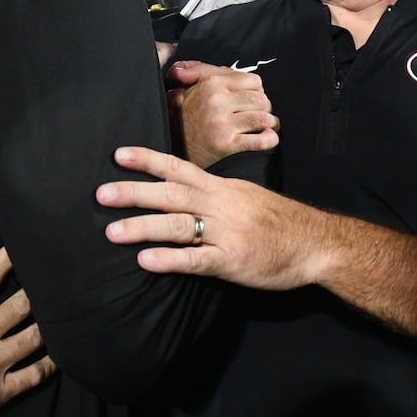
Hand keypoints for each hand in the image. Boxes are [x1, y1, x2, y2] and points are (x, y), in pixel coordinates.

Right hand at [0, 247, 55, 416]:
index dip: (6, 260)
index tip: (21, 247)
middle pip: (20, 305)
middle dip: (40, 291)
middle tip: (57, 281)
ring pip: (34, 336)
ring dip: (52, 324)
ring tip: (67, 312)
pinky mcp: (0, 392)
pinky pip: (35, 374)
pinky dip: (51, 365)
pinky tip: (61, 355)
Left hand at [100, 146, 325, 289]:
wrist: (315, 243)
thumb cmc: (279, 221)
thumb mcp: (247, 196)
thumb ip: (216, 195)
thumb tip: (183, 193)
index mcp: (224, 188)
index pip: (180, 169)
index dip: (149, 160)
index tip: (118, 154)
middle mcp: (222, 205)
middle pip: (172, 194)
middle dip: (134, 192)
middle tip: (101, 193)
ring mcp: (227, 233)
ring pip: (179, 225)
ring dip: (143, 227)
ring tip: (112, 232)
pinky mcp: (233, 261)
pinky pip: (197, 259)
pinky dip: (170, 260)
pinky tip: (146, 262)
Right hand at [166, 60, 279, 167]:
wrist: (170, 151)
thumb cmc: (183, 120)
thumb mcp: (189, 89)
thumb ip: (203, 72)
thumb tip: (211, 67)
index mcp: (211, 84)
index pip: (254, 81)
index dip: (256, 91)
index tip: (251, 100)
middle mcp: (216, 101)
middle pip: (261, 100)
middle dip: (264, 108)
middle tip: (258, 116)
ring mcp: (221, 123)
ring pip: (264, 118)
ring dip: (270, 124)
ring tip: (264, 127)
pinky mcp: (226, 145)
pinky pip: (261, 139)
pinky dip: (270, 139)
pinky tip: (267, 138)